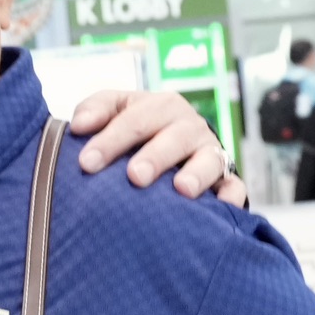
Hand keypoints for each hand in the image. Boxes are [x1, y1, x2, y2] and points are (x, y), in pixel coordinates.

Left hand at [68, 89, 244, 204]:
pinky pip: (234, 186)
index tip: (87, 163)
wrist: (172, 142)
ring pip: (210, 159)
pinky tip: (222, 208)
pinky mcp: (225, 177)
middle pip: (174, 138)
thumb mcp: (116, 110)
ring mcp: (210, 152)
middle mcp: (189, 127)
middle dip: (155, 156)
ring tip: (182, 190)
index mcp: (161, 107)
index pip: (135, 119)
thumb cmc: (137, 127)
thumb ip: (96, 110)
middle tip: (135, 176)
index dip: (111, 140)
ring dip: (197, 173)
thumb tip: (79, 125)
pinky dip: (231, 196)